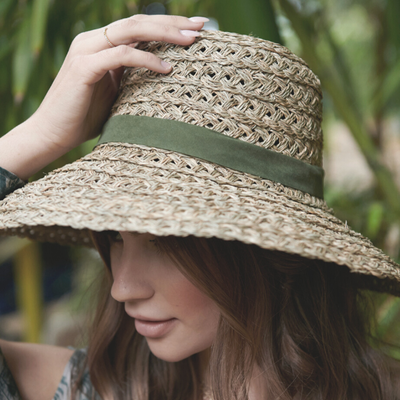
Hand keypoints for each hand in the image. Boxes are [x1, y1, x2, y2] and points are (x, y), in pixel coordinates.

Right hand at [0, 15, 206, 179]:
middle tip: (201, 26)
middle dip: (173, 23)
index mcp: (102, 45)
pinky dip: (146, 59)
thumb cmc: (87, 117)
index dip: (168, 24)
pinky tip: (167, 68)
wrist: (53, 134)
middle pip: (139, 22)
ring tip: (191, 41)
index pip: (140, 27)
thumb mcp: (117, 92)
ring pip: (131, 31)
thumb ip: (133, 77)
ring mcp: (86, 51)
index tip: (197, 27)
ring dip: (164, 33)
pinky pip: (121, 56)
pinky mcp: (84, 68)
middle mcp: (93, 41)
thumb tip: (165, 74)